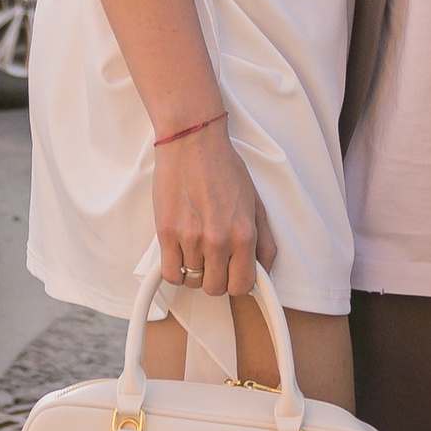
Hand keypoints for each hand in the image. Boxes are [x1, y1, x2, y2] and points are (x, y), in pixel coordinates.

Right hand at [155, 119, 275, 301]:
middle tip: (212, 258)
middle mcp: (218, 240)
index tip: (231, 274)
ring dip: (194, 269)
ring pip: (192, 281)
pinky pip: (171, 274)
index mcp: (244, 234)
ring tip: (195, 245)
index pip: (242, 285)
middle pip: (215, 288)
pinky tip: (179, 252)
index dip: (237, 283)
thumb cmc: (223, 168)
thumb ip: (263, 240)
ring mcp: (191, 238)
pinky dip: (175, 269)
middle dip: (214, 277)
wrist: (192, 142)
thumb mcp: (255, 203)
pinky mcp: (166, 233)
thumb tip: (264, 271)